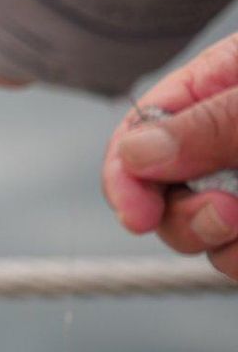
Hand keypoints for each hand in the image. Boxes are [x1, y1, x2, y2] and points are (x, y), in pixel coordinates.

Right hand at [103, 34, 237, 278]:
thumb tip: (133, 155)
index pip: (135, 138)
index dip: (124, 179)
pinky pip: (233, 259)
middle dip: (184, 219)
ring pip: (199, 238)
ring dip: (224, 246)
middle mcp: (219, 146)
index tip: (137, 216)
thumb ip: (208, 125)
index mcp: (210, 92)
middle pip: (159, 200)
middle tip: (232, 214)